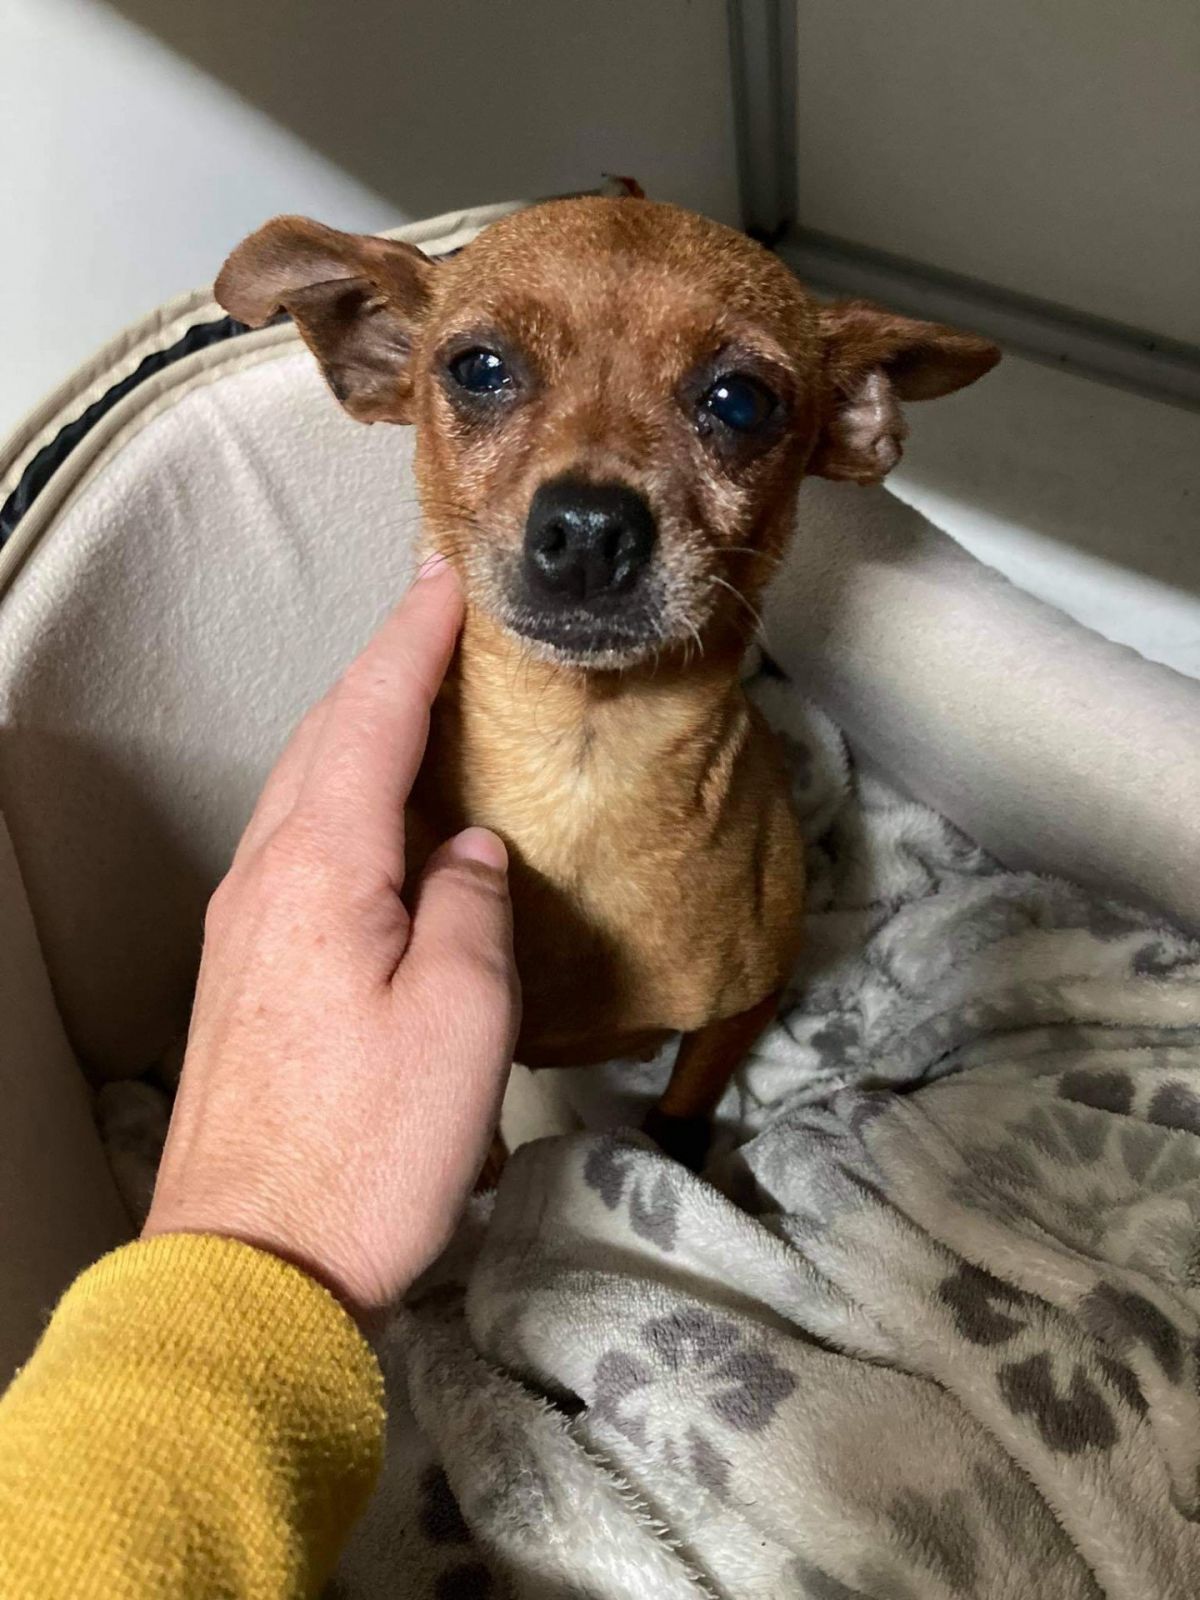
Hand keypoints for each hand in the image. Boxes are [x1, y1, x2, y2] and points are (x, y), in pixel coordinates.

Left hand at [143, 559, 518, 1318]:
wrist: (248, 1264)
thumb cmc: (365, 1148)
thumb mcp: (461, 1017)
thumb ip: (470, 906)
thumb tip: (467, 849)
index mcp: (319, 866)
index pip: (370, 717)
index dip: (413, 643)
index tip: (448, 581)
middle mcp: (265, 877)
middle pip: (323, 740)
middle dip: (382, 672)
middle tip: (441, 627)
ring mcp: (243, 925)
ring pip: (302, 790)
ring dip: (359, 733)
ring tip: (418, 704)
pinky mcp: (244, 971)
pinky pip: (296, 844)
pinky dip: (342, 798)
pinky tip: (379, 821)